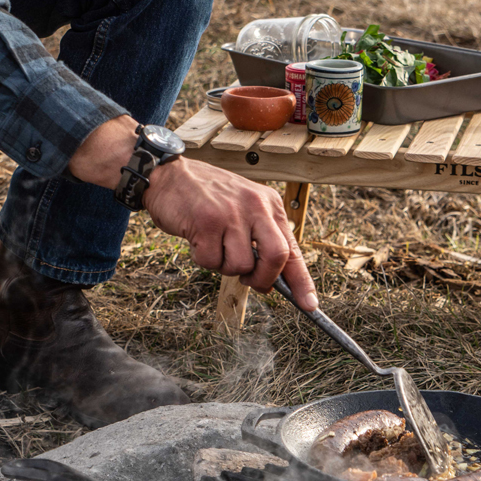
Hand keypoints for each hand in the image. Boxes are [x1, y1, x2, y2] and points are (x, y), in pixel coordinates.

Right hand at [142, 161, 318, 307]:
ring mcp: (232, 214)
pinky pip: (211, 262)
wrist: (171, 175)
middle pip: (277, 257)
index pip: (293, 249)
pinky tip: (198, 239)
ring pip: (240, 265)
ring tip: (214, 245)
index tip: (310, 305)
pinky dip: (203, 259)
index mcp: (270, 206)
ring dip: (225, 266)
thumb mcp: (245, 209)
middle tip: (249, 279)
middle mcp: (256, 207)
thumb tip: (273, 281)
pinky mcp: (207, 222)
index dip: (302, 281)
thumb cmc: (209, 198)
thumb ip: (261, 239)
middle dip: (263, 278)